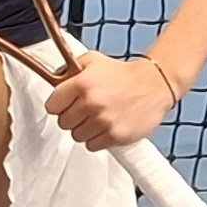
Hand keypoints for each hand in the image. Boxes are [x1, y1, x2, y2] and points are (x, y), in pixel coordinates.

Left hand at [44, 49, 180, 153]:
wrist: (154, 84)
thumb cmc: (123, 74)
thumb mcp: (93, 61)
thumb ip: (69, 69)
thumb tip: (52, 80)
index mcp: (82, 83)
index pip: (52, 106)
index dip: (59, 105)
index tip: (66, 104)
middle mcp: (92, 103)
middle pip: (63, 123)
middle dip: (72, 117)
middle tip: (85, 110)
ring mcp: (104, 121)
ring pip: (77, 136)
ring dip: (85, 129)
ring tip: (98, 118)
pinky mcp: (115, 136)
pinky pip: (92, 146)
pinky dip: (97, 139)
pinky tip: (106, 126)